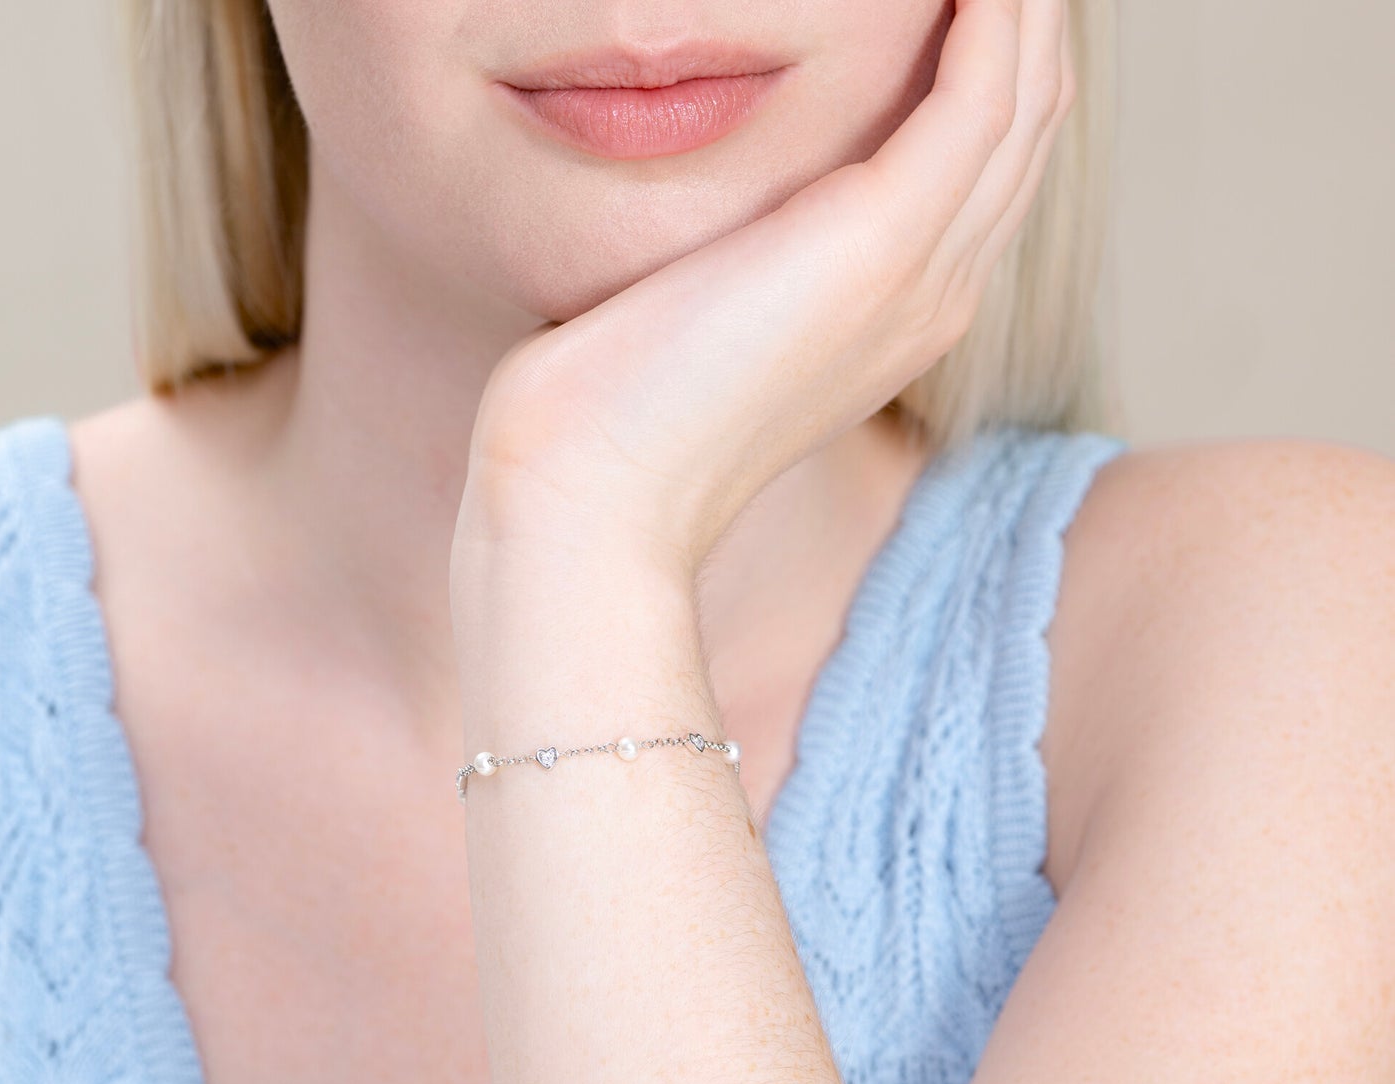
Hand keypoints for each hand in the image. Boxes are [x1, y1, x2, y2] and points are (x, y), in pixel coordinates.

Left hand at [456, 0, 1074, 580]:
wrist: (596, 492)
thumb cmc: (617, 409)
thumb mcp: (704, 311)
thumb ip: (753, 253)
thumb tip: (727, 201)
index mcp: (898, 314)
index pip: (984, 166)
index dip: (994, 63)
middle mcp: (935, 296)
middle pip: (1026, 125)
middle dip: (1028, 16)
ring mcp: (922, 275)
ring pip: (1025, 99)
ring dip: (1024, 0)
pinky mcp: (881, 243)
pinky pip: (982, 92)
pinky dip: (993, 10)